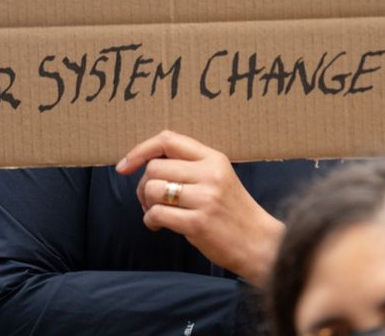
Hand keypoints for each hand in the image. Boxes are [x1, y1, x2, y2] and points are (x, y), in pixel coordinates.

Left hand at [116, 131, 284, 285]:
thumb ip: (190, 167)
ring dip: (146, 204)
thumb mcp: (218, 178)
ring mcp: (205, 198)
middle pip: (154, 168)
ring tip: (158, 214)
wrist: (260, 243)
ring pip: (152, 189)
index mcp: (214, 158)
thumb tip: (145, 164)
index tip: (124, 166)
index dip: (140, 150)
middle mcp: (210, 174)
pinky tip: (160, 226)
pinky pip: (156, 214)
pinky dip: (150, 221)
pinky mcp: (198, 223)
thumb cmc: (233, 212)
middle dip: (142, 186)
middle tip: (150, 201)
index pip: (168, 140)